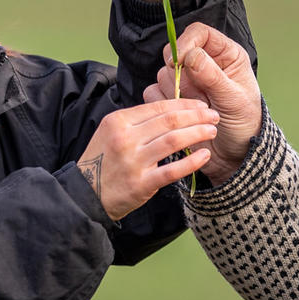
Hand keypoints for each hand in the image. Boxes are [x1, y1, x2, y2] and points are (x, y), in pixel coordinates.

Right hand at [76, 100, 219, 219]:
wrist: (85, 194)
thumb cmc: (101, 162)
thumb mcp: (110, 132)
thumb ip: (135, 121)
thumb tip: (167, 110)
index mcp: (118, 121)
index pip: (158, 107)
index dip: (184, 104)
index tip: (201, 106)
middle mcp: (125, 138)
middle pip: (169, 121)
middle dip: (196, 116)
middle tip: (213, 116)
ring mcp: (133, 161)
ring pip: (173, 141)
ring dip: (197, 133)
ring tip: (212, 131)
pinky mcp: (141, 184)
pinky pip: (172, 170)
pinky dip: (191, 162)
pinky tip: (205, 155)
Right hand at [144, 23, 261, 184]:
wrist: (234, 155)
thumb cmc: (244, 125)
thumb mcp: (234, 100)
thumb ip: (214, 76)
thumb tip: (192, 55)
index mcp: (225, 56)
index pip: (199, 33)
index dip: (186, 43)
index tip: (180, 62)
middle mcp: (203, 65)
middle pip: (174, 54)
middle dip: (181, 77)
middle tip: (199, 98)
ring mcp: (185, 82)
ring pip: (162, 75)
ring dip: (175, 96)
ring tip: (197, 113)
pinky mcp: (171, 100)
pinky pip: (154, 95)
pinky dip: (164, 107)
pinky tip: (182, 120)